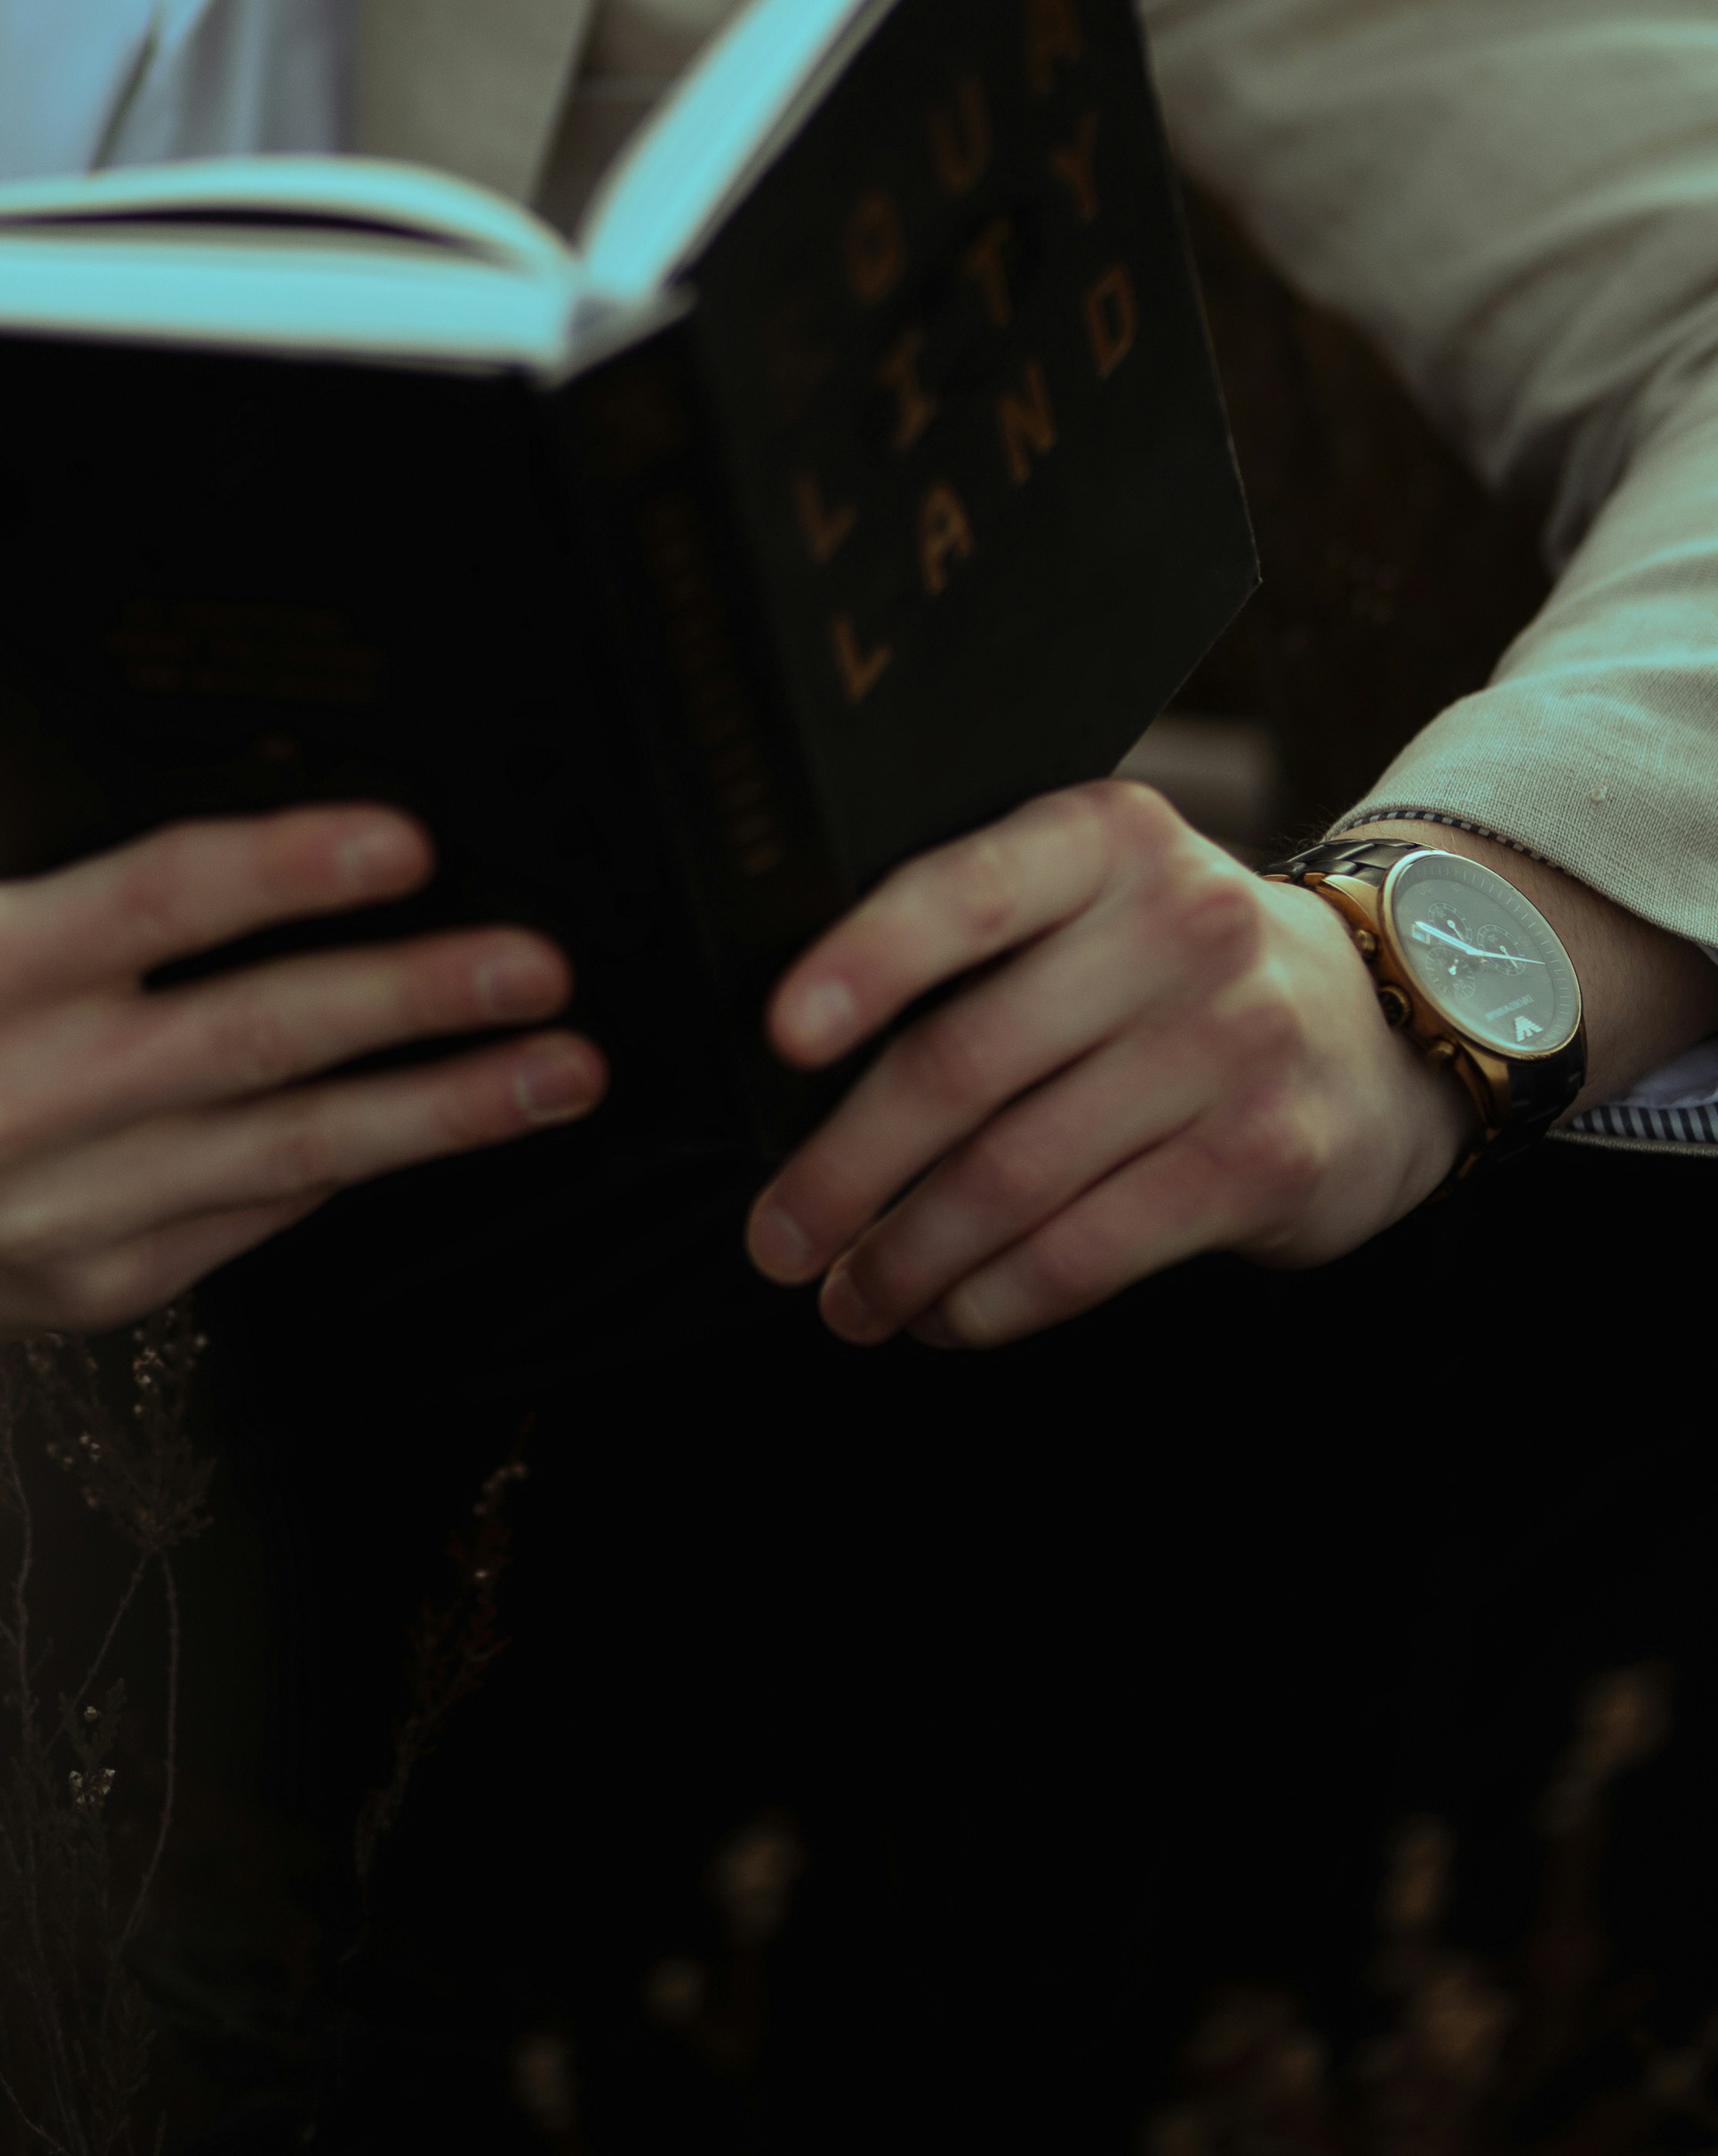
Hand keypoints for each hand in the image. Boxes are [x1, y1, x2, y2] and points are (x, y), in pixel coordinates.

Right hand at [0, 788, 602, 1371]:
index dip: (288, 869)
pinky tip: (443, 1127)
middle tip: (541, 963)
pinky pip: (253, 1220)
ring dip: (439, 1113)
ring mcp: (53, 1217)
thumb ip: (33, 817)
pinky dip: (352, 1169)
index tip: (406, 841)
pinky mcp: (90, 1295)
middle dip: (416, 1000)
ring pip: (285, 1155)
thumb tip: (210, 738)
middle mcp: (4, 1105)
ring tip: (557, 1069)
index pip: (153, 906)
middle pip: (252, 1042)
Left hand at [740, 778, 1464, 1350]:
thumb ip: (984, 937)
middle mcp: (1178, 926)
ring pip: (1016, 1175)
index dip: (864, 961)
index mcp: (1107, 839)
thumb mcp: (1099, 897)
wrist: (1380, 1024)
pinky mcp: (1264, 1160)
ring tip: (848, 1299)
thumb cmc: (1175, 965)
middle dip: (847, 1167)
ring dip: (908, 1256)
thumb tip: (802, 1055)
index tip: (779, 1037)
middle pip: (968, 1060)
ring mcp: (1231, 1045)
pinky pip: (1091, 1248)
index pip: (964, 892)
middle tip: (775, 1237)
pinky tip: (947, 1316)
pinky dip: (997, 1298)